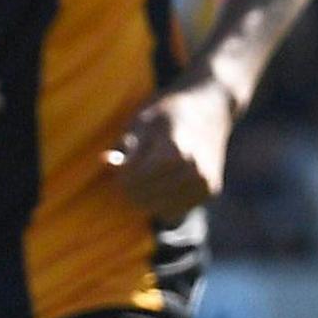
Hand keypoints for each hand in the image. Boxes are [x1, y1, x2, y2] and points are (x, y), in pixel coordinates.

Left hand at [107, 80, 238, 219]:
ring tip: (144, 177)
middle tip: (128, 171)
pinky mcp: (210, 191)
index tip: (117, 162)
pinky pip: (174, 211)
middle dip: (129, 187)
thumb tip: (105, 163)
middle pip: (143, 197)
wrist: (211, 107)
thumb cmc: (170, 111)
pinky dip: (163, 203)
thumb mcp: (142, 120)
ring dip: (145, 198)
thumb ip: (124, 145)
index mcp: (174, 151)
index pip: (131, 180)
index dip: (119, 174)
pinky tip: (161, 184)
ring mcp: (204, 182)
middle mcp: (194, 170)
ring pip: (157, 209)